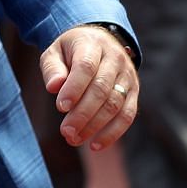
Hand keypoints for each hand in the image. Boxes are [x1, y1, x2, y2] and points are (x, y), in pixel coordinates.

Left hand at [40, 24, 140, 150]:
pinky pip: (127, 115)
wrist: (99, 42)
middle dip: (83, 113)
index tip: (61, 107)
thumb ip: (52, 68)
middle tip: (66, 131)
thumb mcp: (55, 52)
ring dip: (95, 126)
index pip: (86, 67)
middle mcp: (115, 60)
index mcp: (92, 45)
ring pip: (115, 104)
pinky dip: (113, 132)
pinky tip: (95, 145)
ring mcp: (127, 76)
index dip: (74, 88)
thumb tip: (53, 87)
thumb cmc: (71, 51)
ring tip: (74, 139)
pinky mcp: (134, 92)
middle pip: (101, 89)